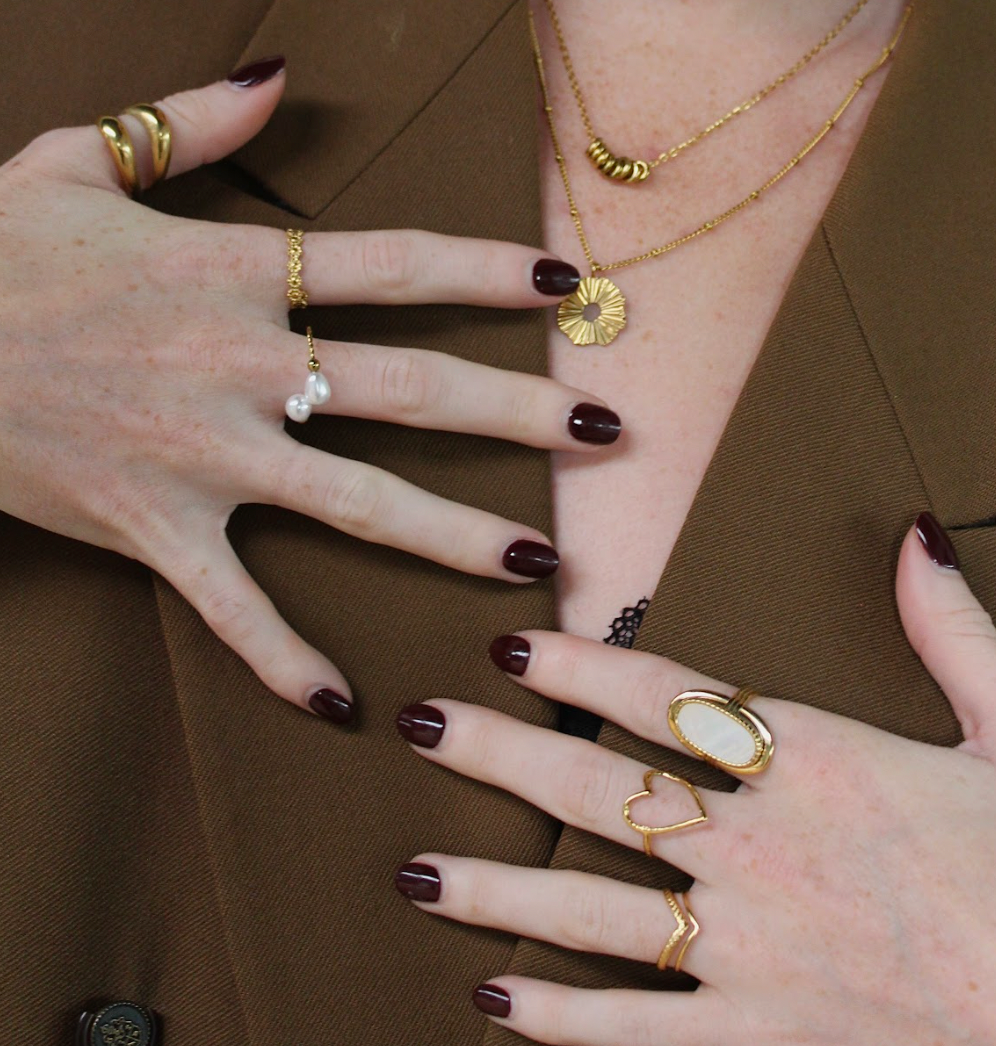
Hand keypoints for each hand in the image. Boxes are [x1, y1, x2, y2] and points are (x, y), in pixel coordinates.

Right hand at [0, 61, 614, 718]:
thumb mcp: (71, 164)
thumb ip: (186, 124)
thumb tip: (278, 74)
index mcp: (232, 272)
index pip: (392, 264)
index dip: (486, 270)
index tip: (565, 282)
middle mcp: (239, 365)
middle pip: (409, 388)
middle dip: (516, 409)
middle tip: (602, 430)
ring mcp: (202, 454)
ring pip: (356, 499)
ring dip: (454, 535)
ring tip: (538, 560)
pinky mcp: (153, 528)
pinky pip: (229, 606)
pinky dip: (281, 656)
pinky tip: (342, 700)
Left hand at [394, 513, 995, 1045]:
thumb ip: (956, 632)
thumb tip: (915, 536)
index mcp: (823, 764)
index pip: (668, 699)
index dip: (578, 669)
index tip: (513, 647)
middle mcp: (766, 849)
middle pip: (603, 791)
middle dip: (500, 754)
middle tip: (421, 726)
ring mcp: (753, 948)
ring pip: (592, 910)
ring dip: (496, 886)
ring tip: (417, 871)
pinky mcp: (762, 1035)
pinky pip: (639, 1026)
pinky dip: (564, 1018)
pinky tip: (499, 1000)